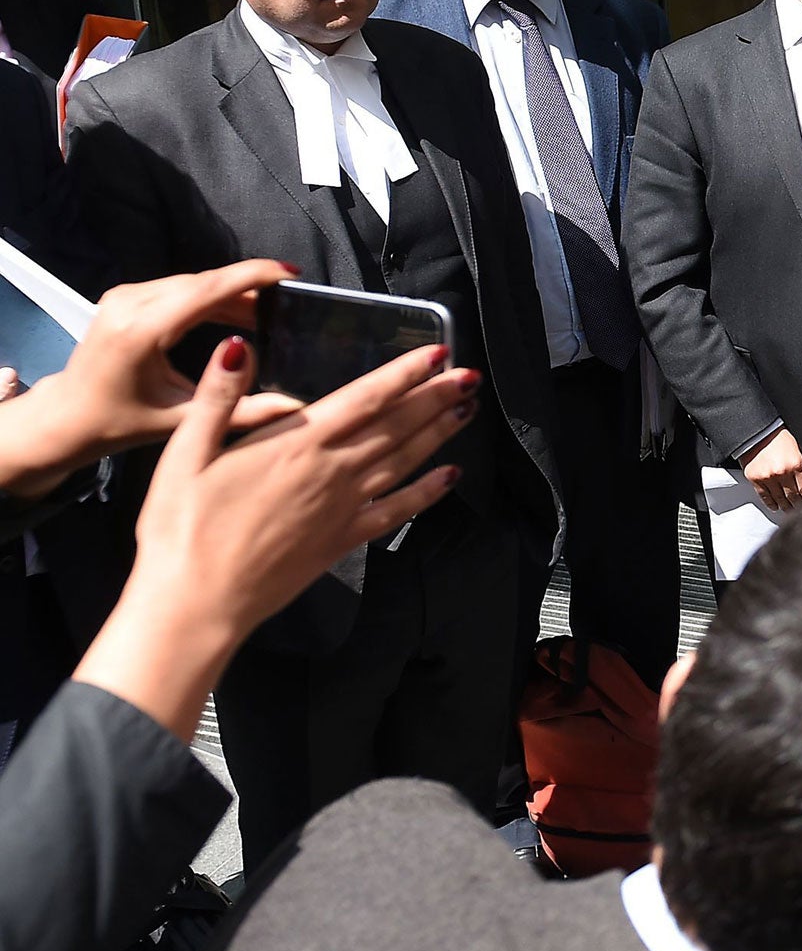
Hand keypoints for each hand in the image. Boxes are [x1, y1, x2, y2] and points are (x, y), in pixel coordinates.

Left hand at [3, 260, 302, 498]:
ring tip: (267, 313)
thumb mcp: (185, 421)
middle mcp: (129, 304)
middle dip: (249, 288)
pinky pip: (178, 288)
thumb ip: (242, 410)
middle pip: (203, 282)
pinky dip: (210, 298)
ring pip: (193, 283)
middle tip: (289, 302)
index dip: (251, 276)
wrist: (67, 416)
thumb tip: (295, 405)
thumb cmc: (120, 423)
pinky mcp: (125, 297)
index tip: (289, 272)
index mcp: (141, 331)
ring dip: (231, 294)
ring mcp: (124, 296)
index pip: (206, 289)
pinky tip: (235, 315)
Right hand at [71, 336, 476, 740]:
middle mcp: (331, 472)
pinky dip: (427, 492)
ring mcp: (342, 508)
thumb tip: (236, 347)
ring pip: (404, 461)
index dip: (405, 373)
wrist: (195, 603)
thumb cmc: (182, 529)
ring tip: (466, 410)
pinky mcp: (342, 539)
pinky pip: (396, 512)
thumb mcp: (184, 454)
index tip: (438, 353)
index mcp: (296, 444)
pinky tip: (450, 478)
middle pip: (396, 426)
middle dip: (435, 397)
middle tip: (470, 376)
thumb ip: (217, 398)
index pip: (365, 397)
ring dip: (438, 434)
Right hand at [741, 428, 801, 512]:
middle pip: (794, 496)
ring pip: (780, 499)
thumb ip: (800, 467)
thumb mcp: (796, 449)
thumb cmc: (776, 437)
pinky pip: (764, 496)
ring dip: (786, 507)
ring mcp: (768, 477)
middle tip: (800, 509)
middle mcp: (783, 472)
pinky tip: (775, 506)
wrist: (756, 431)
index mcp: (796, 464)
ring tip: (789, 510)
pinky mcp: (755, 479)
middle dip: (798, 505)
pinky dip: (771, 503)